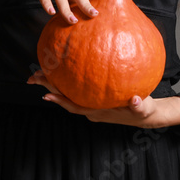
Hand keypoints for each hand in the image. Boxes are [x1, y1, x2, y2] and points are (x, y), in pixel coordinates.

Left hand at [26, 70, 179, 128]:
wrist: (146, 114)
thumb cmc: (144, 110)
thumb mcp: (145, 108)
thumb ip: (140, 105)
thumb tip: (136, 100)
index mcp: (98, 112)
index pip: (75, 106)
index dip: (60, 101)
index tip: (45, 95)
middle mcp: (90, 109)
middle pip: (65, 98)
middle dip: (48, 88)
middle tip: (33, 76)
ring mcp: (91, 104)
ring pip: (68, 93)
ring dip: (54, 83)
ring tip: (40, 70)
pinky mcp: (94, 98)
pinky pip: (77, 88)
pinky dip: (67, 79)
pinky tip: (63, 65)